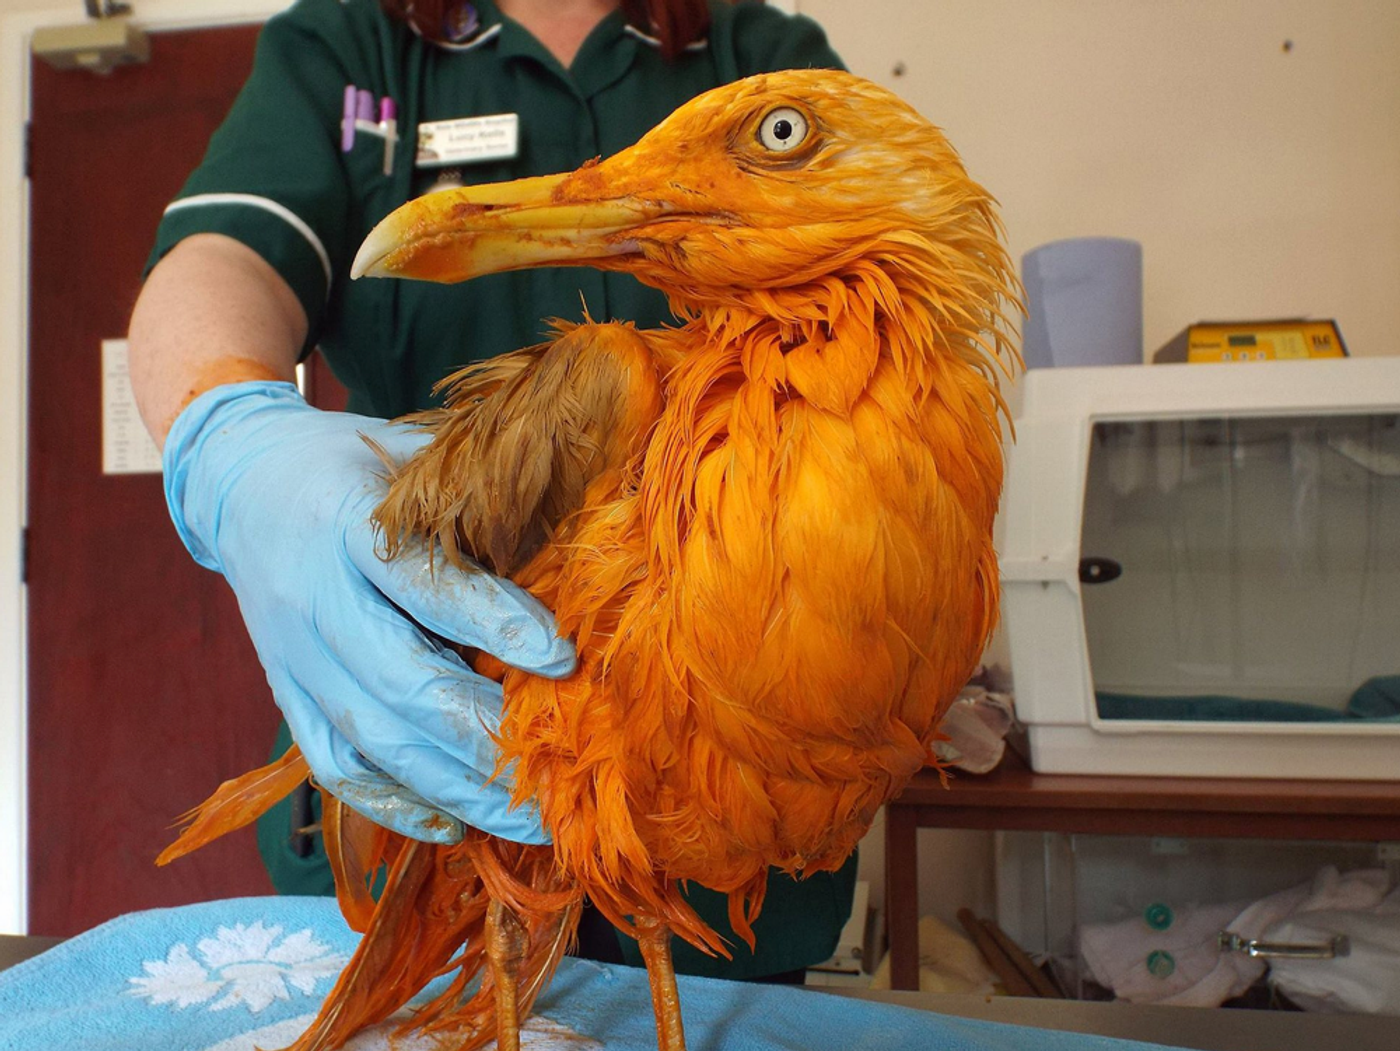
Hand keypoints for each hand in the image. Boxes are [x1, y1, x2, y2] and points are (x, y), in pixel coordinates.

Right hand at [162, 380, 574, 843]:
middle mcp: (312, 598)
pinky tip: (453, 826)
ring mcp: (291, 657)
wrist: (240, 485)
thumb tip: (573, 549)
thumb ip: (474, 498)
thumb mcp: (411, 454)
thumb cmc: (354, 465)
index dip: (491, 622)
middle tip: (559, 775)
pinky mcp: (286, 696)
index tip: (562, 657)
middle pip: (397, 682)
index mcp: (345, 523)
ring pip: (371, 738)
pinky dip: (392, 804)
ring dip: (455, 788)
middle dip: (484, 735)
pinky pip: (333, 765)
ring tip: (530, 822)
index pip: (420, 583)